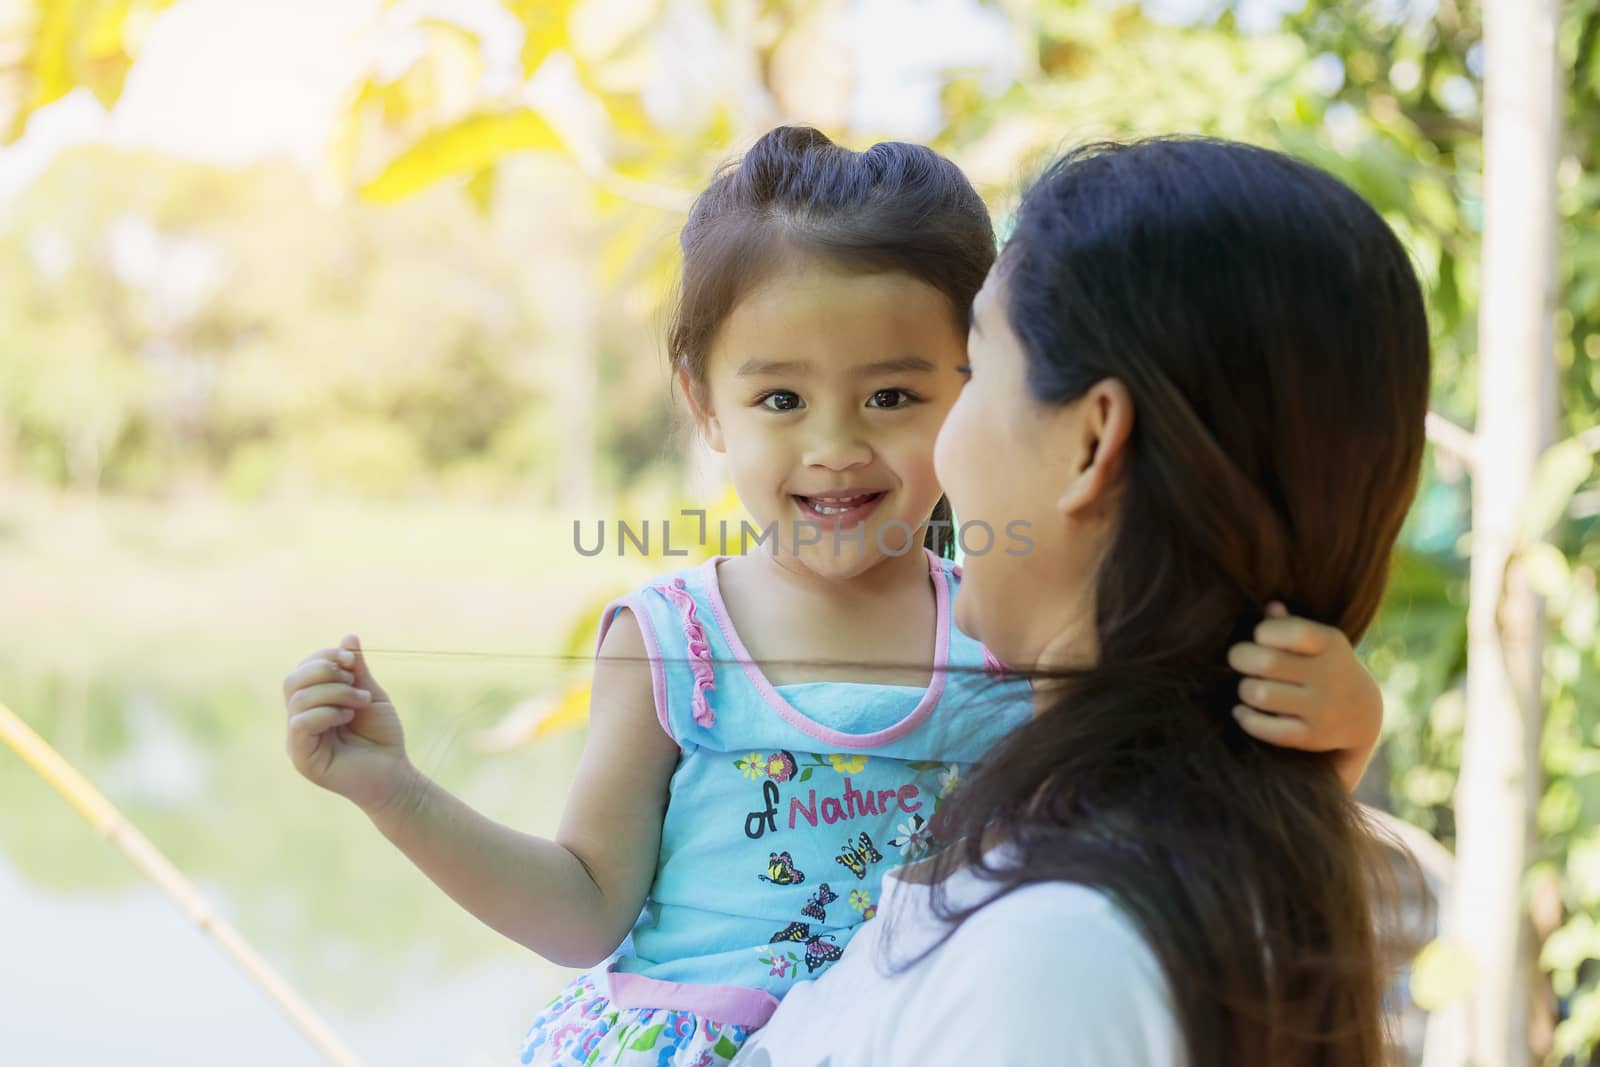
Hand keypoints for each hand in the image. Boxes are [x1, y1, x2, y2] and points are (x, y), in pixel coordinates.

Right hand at [281, 634, 415, 813]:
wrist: (394, 774)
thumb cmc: (382, 737)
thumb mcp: (369, 695)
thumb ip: (356, 670)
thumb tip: (348, 636)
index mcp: (312, 704)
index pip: (302, 670)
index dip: (324, 656)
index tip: (351, 658)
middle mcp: (299, 720)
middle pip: (292, 681)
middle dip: (324, 671)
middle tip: (354, 681)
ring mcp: (297, 740)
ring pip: (298, 699)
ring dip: (334, 692)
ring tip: (359, 701)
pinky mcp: (302, 757)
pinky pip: (301, 723)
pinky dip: (326, 712)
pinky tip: (348, 717)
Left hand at [1226, 603, 1382, 791]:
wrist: (1361, 713)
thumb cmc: (1323, 665)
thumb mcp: (1316, 641)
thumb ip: (1289, 624)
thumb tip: (1270, 607)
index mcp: (1329, 643)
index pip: (1290, 631)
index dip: (1264, 632)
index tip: (1260, 637)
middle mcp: (1329, 675)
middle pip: (1267, 663)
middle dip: (1241, 658)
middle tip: (1239, 660)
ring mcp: (1322, 708)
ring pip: (1261, 695)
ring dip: (1245, 689)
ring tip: (1248, 687)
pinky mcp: (1312, 736)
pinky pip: (1269, 730)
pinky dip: (1247, 719)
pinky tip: (1242, 711)